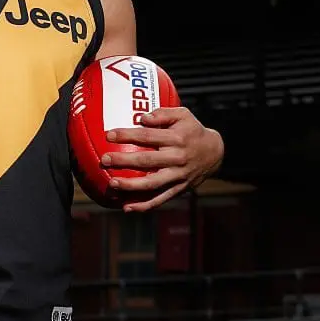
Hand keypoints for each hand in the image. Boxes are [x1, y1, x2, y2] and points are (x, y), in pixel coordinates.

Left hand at [101, 107, 223, 211]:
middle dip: (124, 161)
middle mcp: (177, 159)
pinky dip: (144, 205)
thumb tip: (143, 118)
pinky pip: (160, 199)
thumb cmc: (192, 130)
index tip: (108, 135)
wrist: (214, 153)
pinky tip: (127, 207)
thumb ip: (163, 113)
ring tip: (112, 184)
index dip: (127, 135)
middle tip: (104, 160)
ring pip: (152, 184)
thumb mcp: (183, 115)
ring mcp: (178, 176)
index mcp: (177, 139)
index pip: (148, 136)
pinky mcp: (179, 189)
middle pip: (147, 160)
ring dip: (131, 186)